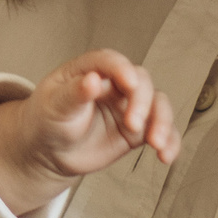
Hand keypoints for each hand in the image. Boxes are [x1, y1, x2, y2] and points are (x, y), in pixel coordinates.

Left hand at [0, 49, 179, 217]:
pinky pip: (161, 132)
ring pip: (158, 105)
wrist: (48, 152)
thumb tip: (92, 80)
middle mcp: (115, 85)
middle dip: (142, 102)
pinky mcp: (138, 131)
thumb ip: (74, 94)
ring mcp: (129, 107)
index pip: (111, 62)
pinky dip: (169, 142)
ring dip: (162, 122)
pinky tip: (166, 156)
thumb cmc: (47, 120)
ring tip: (156, 144)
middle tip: (132, 124)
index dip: (122, 69)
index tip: (128, 83)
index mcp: (91, 70)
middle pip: (141, 82)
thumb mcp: (54, 106)